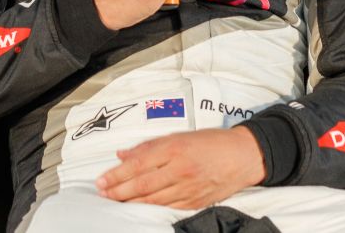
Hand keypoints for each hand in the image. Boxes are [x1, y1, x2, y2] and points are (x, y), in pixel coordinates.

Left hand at [95, 127, 265, 208]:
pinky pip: (167, 207)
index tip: (102, 179)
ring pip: (152, 199)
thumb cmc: (212, 142)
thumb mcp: (180, 136)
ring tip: (114, 201)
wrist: (242, 156)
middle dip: (118, 190)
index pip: (138, 163)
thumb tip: (124, 154)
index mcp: (175, 148)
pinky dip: (150, 208)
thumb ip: (150, 146)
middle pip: (142, 184)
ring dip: (130, 201)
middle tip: (102, 193)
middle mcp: (180, 169)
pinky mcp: (194, 202)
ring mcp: (188, 188)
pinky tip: (138, 208)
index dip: (117, 174)